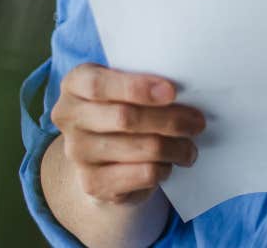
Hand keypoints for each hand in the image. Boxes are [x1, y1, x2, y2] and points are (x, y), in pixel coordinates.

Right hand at [51, 62, 206, 206]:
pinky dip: (163, 168)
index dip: (137, 87)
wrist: (103, 158)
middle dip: (169, 120)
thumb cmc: (122, 108)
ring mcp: (77, 152)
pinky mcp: (92, 183)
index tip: (172, 91)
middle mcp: (69, 117)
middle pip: (124, 118)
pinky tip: (169, 164)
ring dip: (175, 148)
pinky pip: (141, 174)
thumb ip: (143, 83)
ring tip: (190, 147)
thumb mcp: (125, 87)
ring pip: (139, 148)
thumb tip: (187, 90)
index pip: (98, 85)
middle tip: (197, 122)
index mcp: (74, 84)